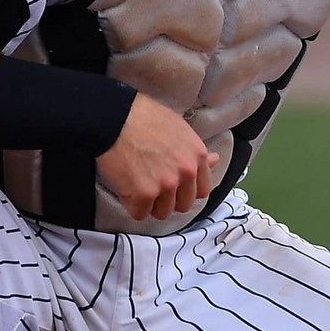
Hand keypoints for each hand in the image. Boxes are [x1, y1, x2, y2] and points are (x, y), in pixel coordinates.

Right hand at [96, 93, 219, 221]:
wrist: (115, 117)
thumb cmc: (144, 118)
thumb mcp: (179, 129)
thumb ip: (195, 151)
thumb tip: (214, 160)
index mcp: (197, 156)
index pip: (202, 190)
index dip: (185, 190)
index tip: (174, 185)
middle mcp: (186, 172)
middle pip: (183, 205)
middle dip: (168, 199)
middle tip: (152, 184)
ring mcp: (166, 185)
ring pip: (162, 212)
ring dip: (150, 204)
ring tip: (137, 184)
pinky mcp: (144, 194)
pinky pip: (140, 213)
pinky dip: (132, 204)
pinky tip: (126, 186)